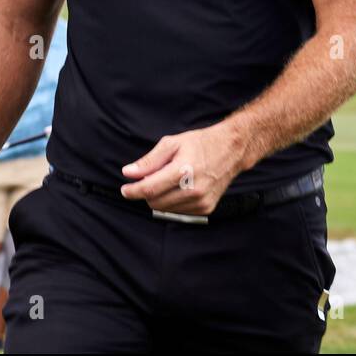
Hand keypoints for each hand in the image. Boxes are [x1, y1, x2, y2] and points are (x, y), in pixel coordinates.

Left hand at [121, 125, 244, 215]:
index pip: (150, 189)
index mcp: (183, 170)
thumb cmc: (200, 144)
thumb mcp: (172, 143)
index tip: (125, 190)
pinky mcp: (206, 208)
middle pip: (155, 202)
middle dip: (146, 193)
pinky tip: (179, 188)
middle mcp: (193, 189)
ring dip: (160, 198)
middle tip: (149, 179)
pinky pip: (178, 211)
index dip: (133, 191)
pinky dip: (173, 202)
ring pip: (165, 209)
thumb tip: (128, 173)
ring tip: (168, 181)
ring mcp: (201, 201)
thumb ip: (149, 161)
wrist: (231, 150)